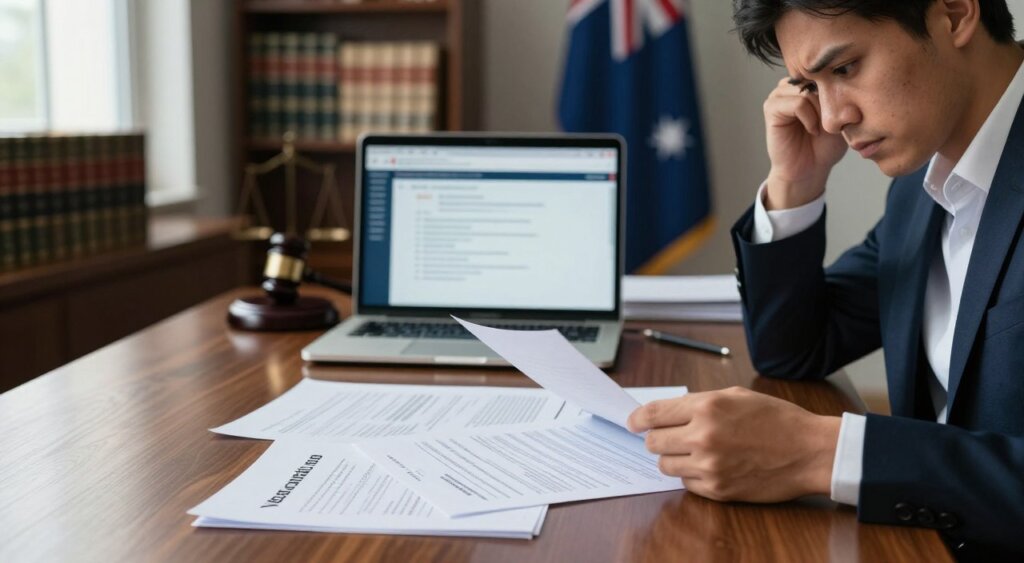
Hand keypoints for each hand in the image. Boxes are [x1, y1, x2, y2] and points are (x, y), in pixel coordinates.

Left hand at [627, 386, 840, 502]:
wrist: (810, 451)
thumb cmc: (777, 419)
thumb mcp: (735, 396)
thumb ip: (698, 402)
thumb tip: (666, 412)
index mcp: (707, 407)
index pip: (652, 414)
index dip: (637, 420)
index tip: (632, 424)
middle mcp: (703, 436)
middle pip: (653, 442)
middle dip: (657, 439)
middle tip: (669, 438)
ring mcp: (709, 466)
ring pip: (665, 466)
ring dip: (672, 459)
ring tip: (693, 452)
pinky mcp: (717, 490)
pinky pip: (685, 484)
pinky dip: (691, 476)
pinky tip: (710, 466)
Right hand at [763, 77, 847, 208]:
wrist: (809, 169)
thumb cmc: (825, 145)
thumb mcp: (843, 118)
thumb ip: (846, 101)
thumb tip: (851, 88)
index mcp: (808, 83)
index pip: (825, 69)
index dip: (838, 84)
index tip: (846, 106)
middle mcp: (792, 85)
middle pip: (816, 78)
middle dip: (829, 100)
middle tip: (833, 121)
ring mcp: (780, 95)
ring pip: (808, 91)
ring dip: (820, 110)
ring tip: (820, 127)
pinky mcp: (771, 108)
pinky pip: (797, 103)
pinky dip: (809, 118)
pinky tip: (811, 130)